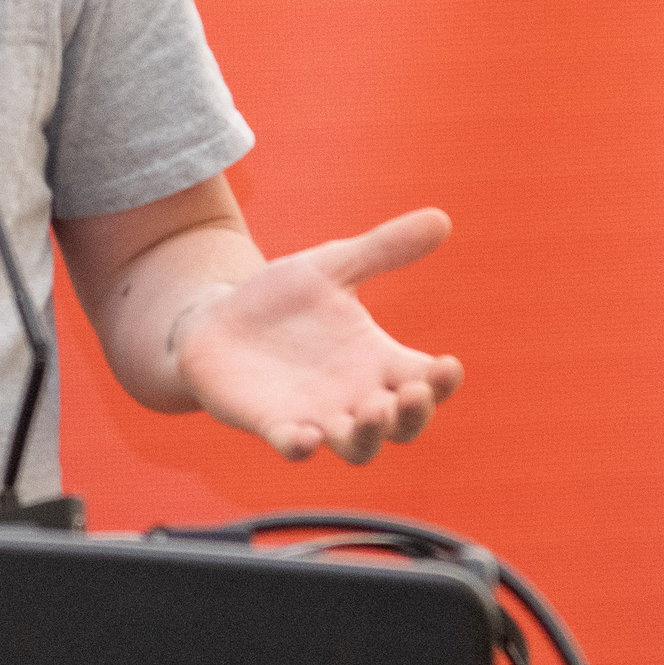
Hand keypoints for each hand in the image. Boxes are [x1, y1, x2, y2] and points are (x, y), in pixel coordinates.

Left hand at [172, 208, 462, 463]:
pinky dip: (301, 446)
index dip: (442, 381)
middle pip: (402, 425)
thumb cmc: (281, 298)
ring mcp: (316, 414)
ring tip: (372, 410)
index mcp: (377, 360)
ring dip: (369, 436)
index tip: (447, 365)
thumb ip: (382, 249)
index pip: (425, 381)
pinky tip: (305, 437)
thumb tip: (441, 217)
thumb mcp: (331, 266)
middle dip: (413, 415)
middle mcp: (354, 396)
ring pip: (358, 447)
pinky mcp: (272, 422)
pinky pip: (293, 446)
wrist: (216, 317)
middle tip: (411, 392)